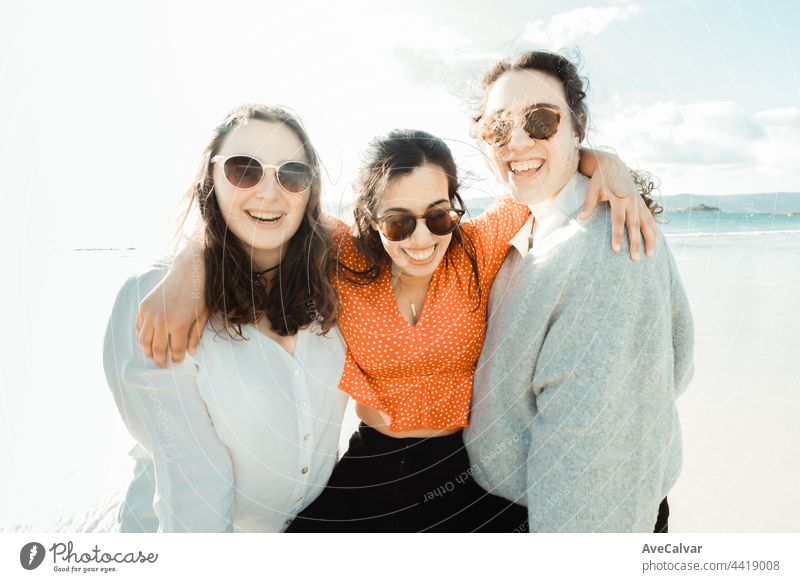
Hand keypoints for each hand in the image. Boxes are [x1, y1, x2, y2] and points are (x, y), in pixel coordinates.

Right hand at [136, 248, 207, 367]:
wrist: (187, 272)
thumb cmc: (199, 294)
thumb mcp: (202, 316)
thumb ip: (195, 335)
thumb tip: (190, 352)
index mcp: (179, 325)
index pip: (175, 350)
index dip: (176, 359)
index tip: (177, 362)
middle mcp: (161, 321)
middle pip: (158, 349)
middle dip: (161, 360)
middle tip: (163, 365)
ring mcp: (150, 314)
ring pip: (144, 341)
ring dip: (148, 351)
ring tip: (153, 356)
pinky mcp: (143, 307)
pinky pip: (139, 327)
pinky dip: (142, 336)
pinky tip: (147, 340)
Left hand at [579, 154, 656, 260]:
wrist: (613, 164)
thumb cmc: (600, 179)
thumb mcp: (592, 189)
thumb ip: (588, 204)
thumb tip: (581, 218)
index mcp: (620, 197)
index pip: (618, 220)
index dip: (617, 235)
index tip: (616, 249)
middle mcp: (632, 201)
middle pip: (635, 225)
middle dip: (635, 243)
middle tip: (635, 259)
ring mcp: (639, 202)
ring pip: (648, 223)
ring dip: (650, 239)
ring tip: (650, 255)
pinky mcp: (642, 203)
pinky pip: (650, 219)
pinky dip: (653, 231)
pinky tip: (654, 242)